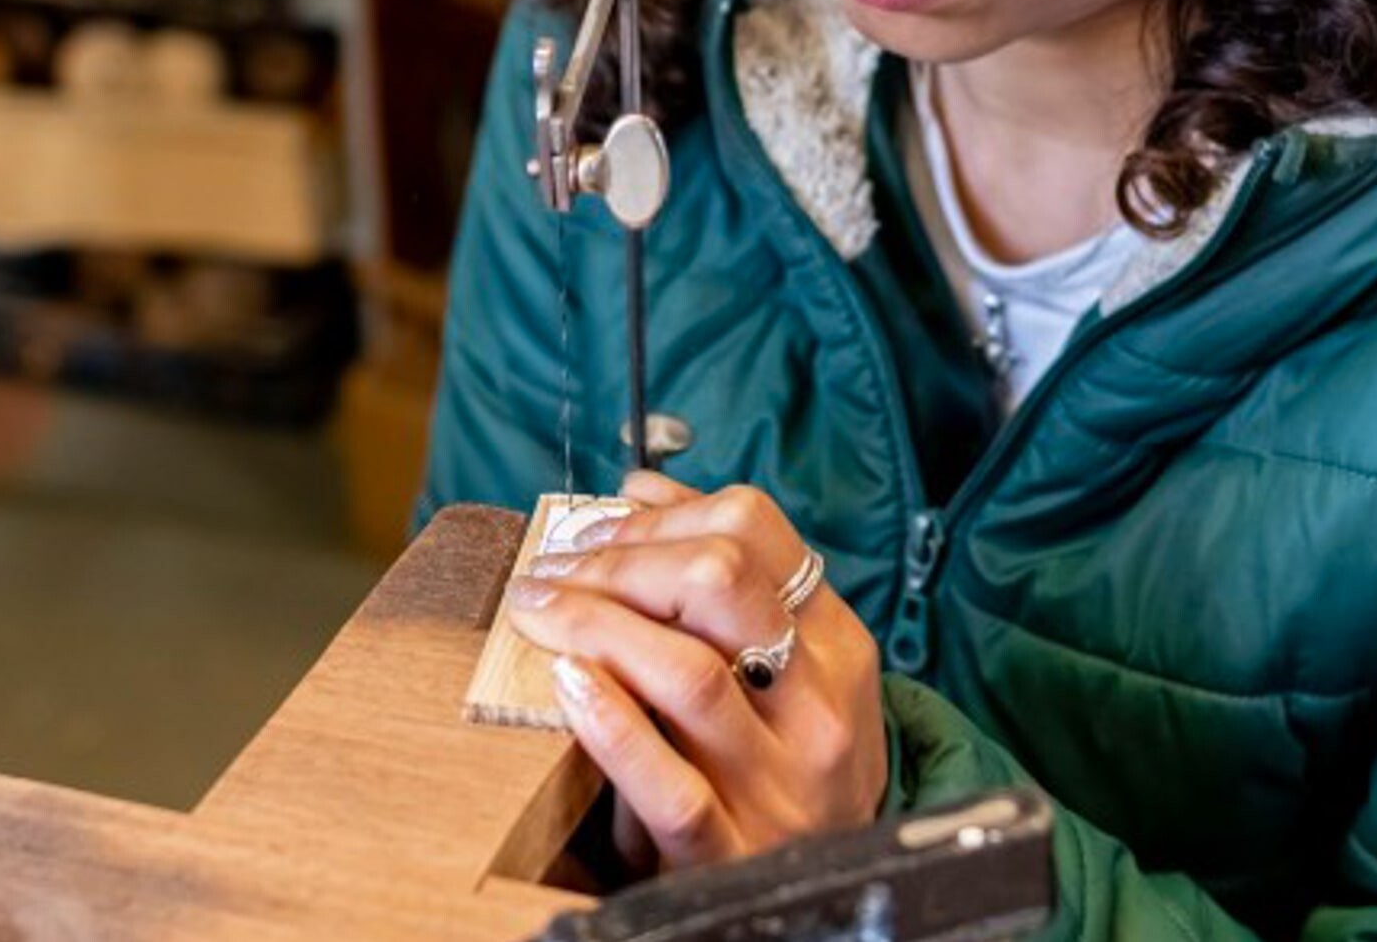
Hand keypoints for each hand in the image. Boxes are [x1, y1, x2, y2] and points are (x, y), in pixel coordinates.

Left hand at [505, 472, 887, 872]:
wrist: (822, 887)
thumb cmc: (787, 760)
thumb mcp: (787, 666)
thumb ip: (726, 578)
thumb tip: (638, 488)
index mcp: (837, 644)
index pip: (755, 530)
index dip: (660, 514)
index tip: (595, 528)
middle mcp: (818, 705)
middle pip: (720, 582)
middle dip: (618, 560)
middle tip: (554, 572)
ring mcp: (777, 782)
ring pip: (687, 673)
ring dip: (594, 624)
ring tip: (539, 612)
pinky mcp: (728, 850)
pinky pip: (667, 786)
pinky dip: (610, 726)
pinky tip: (568, 684)